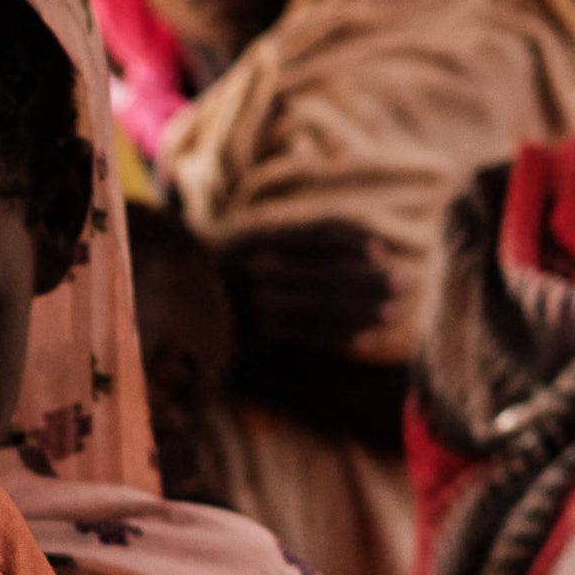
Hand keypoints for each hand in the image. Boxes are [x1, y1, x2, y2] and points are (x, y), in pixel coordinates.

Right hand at [212, 219, 391, 357]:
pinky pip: (308, 335)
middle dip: (371, 279)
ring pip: (323, 305)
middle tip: (408, 281)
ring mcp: (259, 301)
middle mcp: (261, 267)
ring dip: (363, 309)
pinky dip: (340, 337)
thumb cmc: (217, 270)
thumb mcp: (245, 243)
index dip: (352, 241)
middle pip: (328, 272)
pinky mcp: (257, 333)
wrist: (166, 304)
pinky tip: (365, 339)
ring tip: (395, 311)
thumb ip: (286, 240)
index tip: (382, 249)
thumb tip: (347, 239)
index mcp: (260, 238)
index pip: (316, 235)